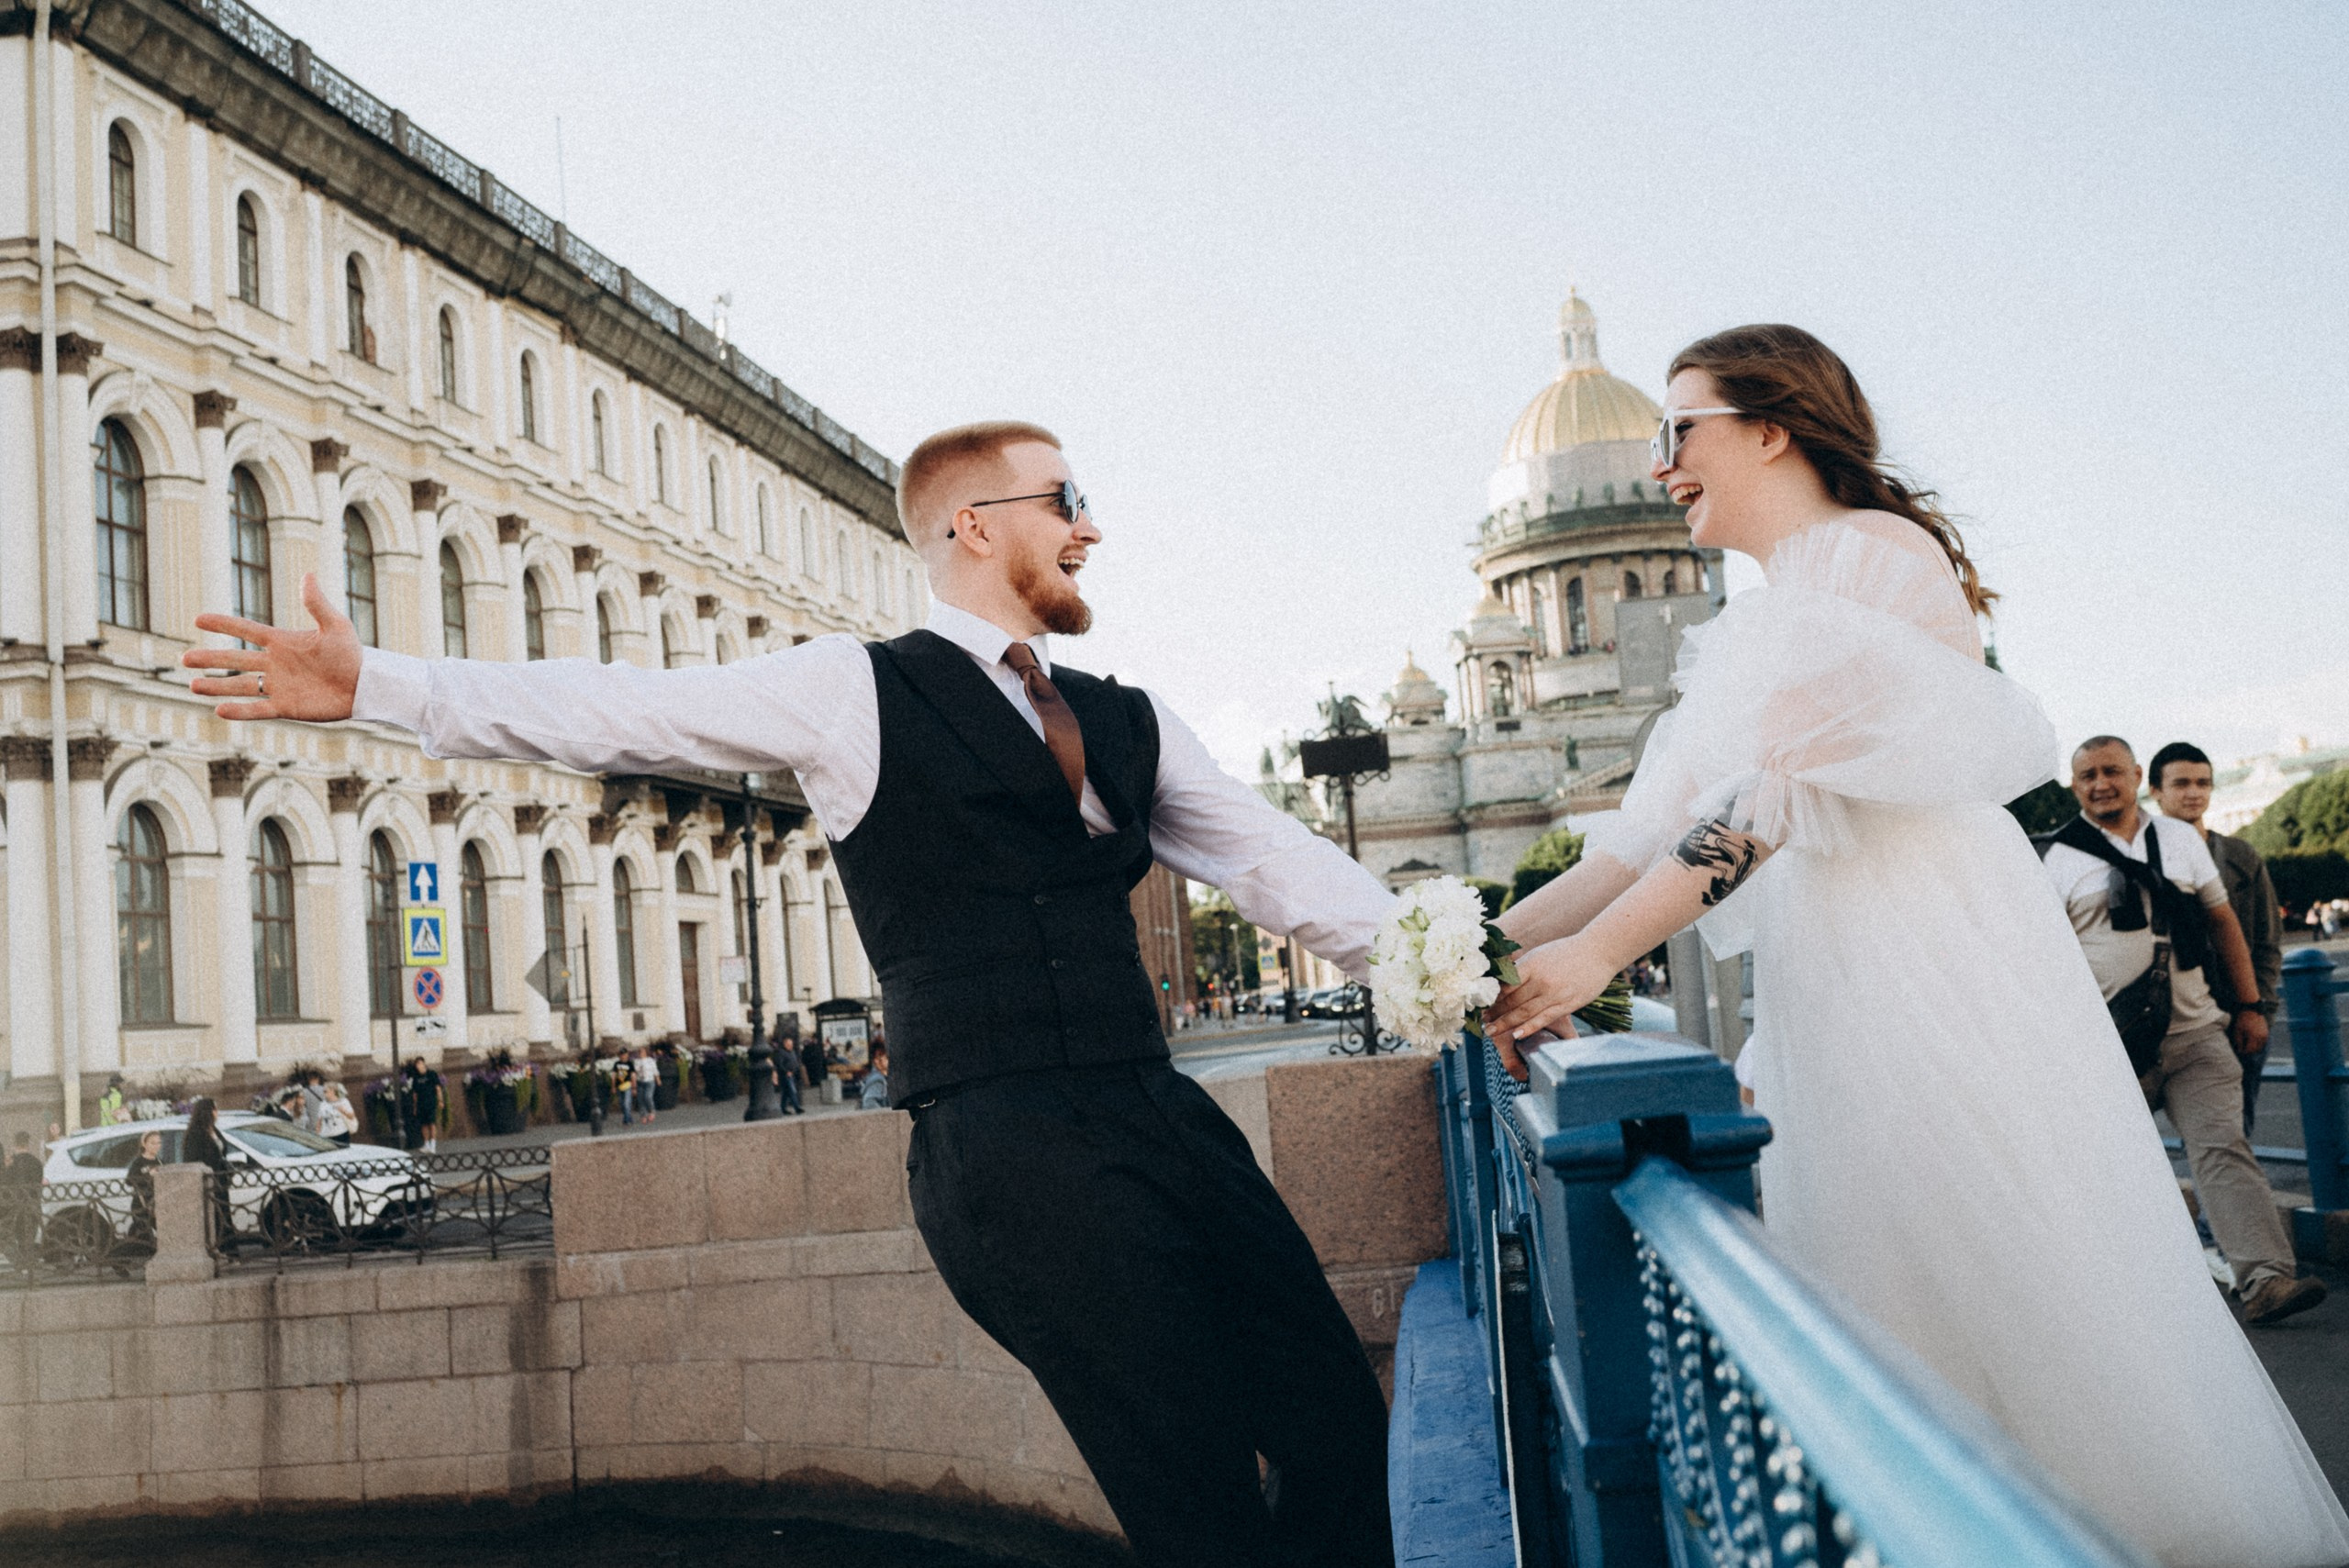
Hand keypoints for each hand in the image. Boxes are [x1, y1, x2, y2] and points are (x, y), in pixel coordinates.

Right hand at [182, 573, 361, 722]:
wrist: (365, 685)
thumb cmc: (352, 653)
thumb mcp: (335, 625)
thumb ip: (317, 603)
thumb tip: (307, 574)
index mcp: (282, 642)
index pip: (246, 630)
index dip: (223, 624)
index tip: (198, 619)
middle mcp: (275, 663)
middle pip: (235, 660)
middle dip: (210, 659)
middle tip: (185, 659)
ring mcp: (279, 686)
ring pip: (240, 685)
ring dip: (217, 686)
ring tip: (193, 685)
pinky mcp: (286, 707)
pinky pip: (258, 709)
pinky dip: (240, 711)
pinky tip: (219, 710)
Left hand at [1484, 937, 1614, 1079]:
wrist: (1598, 951)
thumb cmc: (1567, 952)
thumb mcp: (1541, 954)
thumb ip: (1523, 968)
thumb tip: (1501, 979)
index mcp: (1532, 964)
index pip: (1505, 984)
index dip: (1490, 997)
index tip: (1479, 1005)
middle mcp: (1541, 979)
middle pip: (1511, 1000)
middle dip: (1494, 1013)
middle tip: (1482, 1022)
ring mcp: (1554, 993)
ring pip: (1524, 1012)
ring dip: (1505, 1023)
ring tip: (1491, 1031)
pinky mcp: (1567, 1004)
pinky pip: (1544, 1018)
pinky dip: (1529, 1028)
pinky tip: (1516, 1035)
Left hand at [2229, 1009, 2268, 1058]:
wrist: (2251, 1010)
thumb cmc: (2243, 1020)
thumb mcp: (2238, 1030)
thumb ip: (2239, 1041)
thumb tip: (2240, 1050)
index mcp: (2254, 1037)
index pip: (2250, 1050)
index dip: (2244, 1052)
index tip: (2239, 1051)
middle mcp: (2261, 1037)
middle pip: (2256, 1050)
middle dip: (2249, 1051)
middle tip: (2243, 1050)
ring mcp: (2265, 1035)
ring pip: (2260, 1047)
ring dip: (2254, 1048)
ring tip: (2247, 1046)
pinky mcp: (2267, 1033)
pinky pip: (2263, 1043)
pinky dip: (2258, 1044)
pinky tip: (2252, 1043)